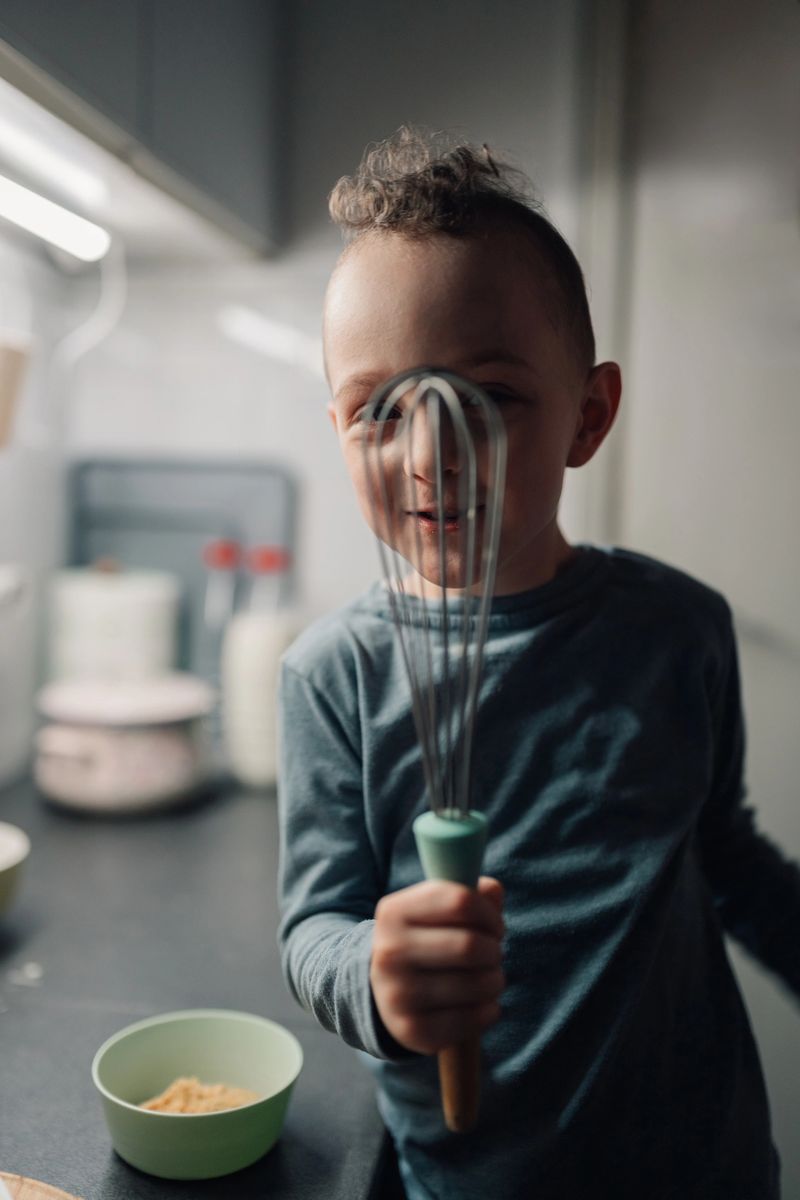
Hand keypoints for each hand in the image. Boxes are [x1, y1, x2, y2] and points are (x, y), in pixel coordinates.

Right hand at [369, 875, 504, 1054]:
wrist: (383, 990)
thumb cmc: (424, 941)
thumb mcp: (435, 910)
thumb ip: (469, 893)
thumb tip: (493, 891)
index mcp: (394, 912)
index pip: (461, 902)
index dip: (489, 914)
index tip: (495, 926)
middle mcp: (389, 952)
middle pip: (470, 945)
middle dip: (494, 950)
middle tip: (493, 954)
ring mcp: (398, 994)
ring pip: (477, 984)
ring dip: (496, 980)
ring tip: (488, 978)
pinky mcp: (412, 1030)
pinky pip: (472, 1019)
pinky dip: (489, 1010)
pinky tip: (482, 1003)